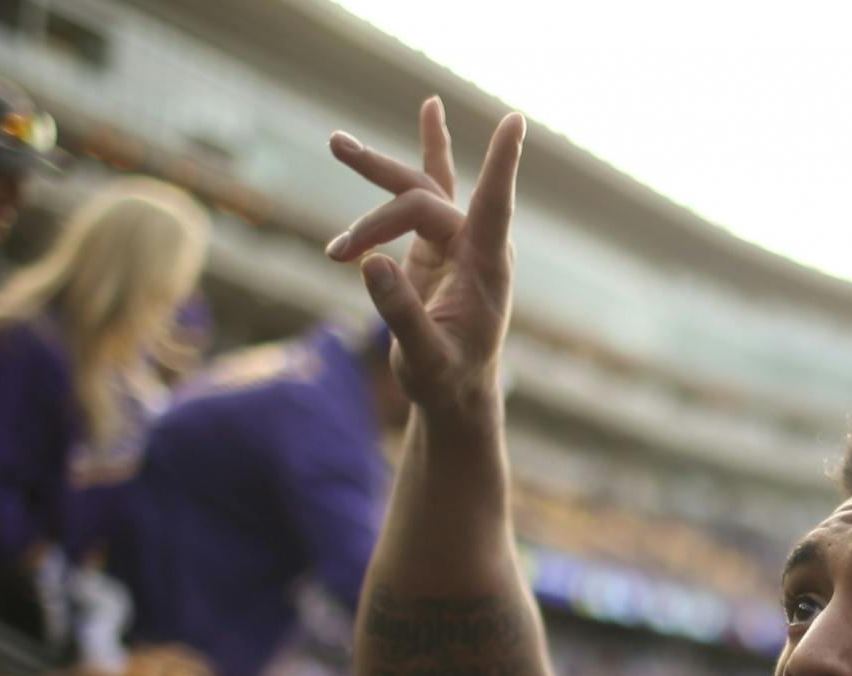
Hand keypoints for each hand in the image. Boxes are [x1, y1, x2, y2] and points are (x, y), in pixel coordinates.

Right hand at [324, 102, 525, 415]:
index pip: (494, 206)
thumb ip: (401, 313)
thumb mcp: (424, 358)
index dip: (501, 165)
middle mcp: (475, 244)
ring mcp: (456, 238)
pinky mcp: (437, 241)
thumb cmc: (446, 379)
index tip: (514, 121)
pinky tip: (431, 109)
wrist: (454, 389)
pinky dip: (428, 151)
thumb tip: (372, 263)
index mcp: (485, 268)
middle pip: (424, 201)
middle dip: (377, 219)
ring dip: (376, 172)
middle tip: (338, 251)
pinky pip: (427, 189)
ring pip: (417, 189)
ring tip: (337, 143)